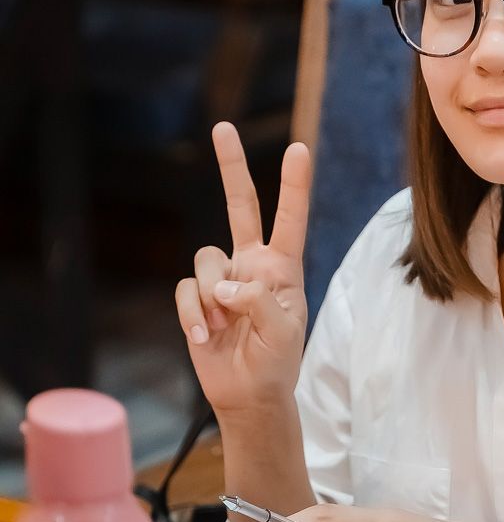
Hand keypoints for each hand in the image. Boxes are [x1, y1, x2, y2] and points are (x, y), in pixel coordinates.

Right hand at [175, 122, 310, 418]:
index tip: (299, 149)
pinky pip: (186, 292)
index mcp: (283, 267)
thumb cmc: (277, 361)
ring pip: (205, 261)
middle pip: (240, 205)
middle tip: (223, 127)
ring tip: (224, 326)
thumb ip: (259, 301)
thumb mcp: (283, 331)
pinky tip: (205, 339)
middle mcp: (251, 263)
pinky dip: (193, 317)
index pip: (290, 219)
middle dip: (231, 166)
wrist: (249, 395)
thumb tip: (224, 285)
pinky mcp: (196, 298)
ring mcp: (222, 279)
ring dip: (212, 298)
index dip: (294, 185)